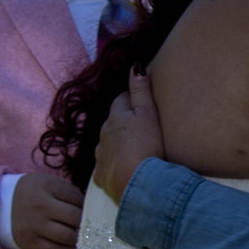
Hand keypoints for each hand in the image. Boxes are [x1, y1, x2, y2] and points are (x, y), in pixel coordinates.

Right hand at [10, 173, 83, 248]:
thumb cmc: (31, 193)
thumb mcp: (47, 182)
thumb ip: (68, 191)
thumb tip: (90, 209)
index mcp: (45, 186)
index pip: (77, 198)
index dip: (84, 204)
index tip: (83, 208)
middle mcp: (39, 206)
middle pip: (75, 218)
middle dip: (82, 222)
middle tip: (82, 223)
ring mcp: (33, 225)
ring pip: (68, 236)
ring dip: (76, 237)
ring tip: (76, 234)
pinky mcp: (28, 241)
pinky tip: (68, 246)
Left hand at [93, 71, 165, 203]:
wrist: (137, 183)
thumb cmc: (146, 145)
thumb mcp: (148, 114)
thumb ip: (140, 91)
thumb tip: (135, 65)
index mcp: (115, 118)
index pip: (120, 101)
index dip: (130, 99)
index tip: (140, 102)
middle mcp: (103, 136)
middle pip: (112, 123)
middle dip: (122, 121)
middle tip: (139, 126)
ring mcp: (100, 157)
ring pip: (106, 144)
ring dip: (116, 143)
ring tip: (132, 148)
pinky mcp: (101, 177)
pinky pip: (105, 168)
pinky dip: (113, 165)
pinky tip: (122, 169)